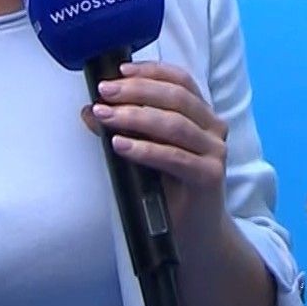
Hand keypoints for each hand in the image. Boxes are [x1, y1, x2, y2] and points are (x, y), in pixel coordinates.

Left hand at [83, 62, 228, 236]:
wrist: (195, 235)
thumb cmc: (170, 189)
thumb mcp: (146, 152)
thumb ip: (126, 129)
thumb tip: (91, 110)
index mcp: (202, 115)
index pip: (181, 81)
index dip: (151, 71)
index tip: (120, 70)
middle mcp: (213, 128)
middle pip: (177, 98)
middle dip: (137, 91)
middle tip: (104, 92)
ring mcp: (215, 152)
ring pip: (175, 124)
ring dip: (135, 117)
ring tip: (106, 116)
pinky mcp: (209, 176)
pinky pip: (174, 157)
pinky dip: (145, 149)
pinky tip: (120, 145)